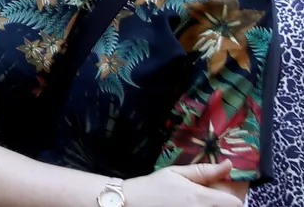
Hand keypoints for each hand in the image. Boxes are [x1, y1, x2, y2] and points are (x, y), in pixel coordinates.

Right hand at [120, 164, 242, 206]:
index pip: (235, 203)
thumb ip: (203, 170)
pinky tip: (189, 205)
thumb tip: (228, 164)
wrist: (131, 202)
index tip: (223, 192)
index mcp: (201, 197)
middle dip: (224, 204)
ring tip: (197, 201)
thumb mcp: (175, 173)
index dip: (232, 197)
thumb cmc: (153, 186)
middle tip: (212, 197)